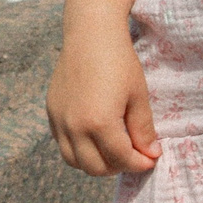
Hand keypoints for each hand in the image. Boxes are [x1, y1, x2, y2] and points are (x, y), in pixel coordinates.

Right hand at [47, 23, 160, 176]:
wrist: (90, 34)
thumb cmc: (119, 61)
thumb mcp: (138, 96)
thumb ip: (143, 129)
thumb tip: (150, 154)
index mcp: (100, 123)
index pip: (121, 159)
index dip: (140, 163)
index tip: (151, 158)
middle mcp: (75, 126)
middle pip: (95, 168)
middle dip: (118, 166)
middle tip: (133, 155)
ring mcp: (60, 120)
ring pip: (74, 161)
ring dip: (95, 162)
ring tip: (113, 149)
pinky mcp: (52, 112)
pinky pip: (63, 144)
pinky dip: (79, 149)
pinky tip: (94, 135)